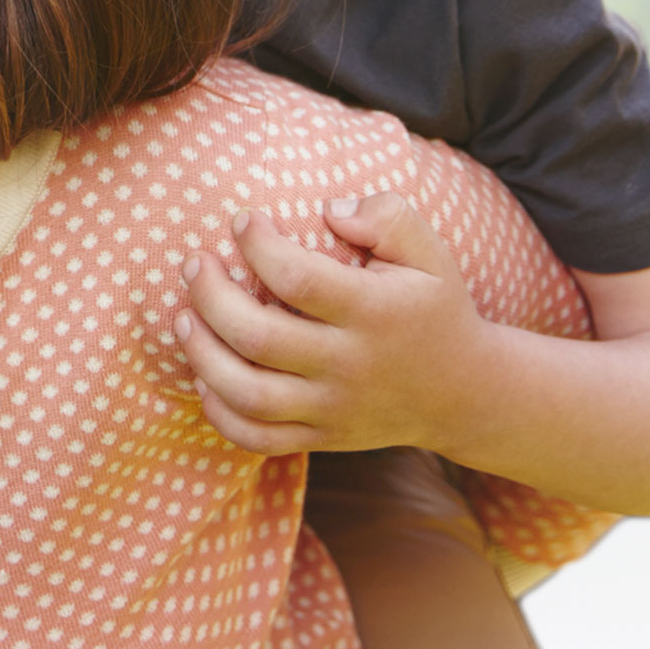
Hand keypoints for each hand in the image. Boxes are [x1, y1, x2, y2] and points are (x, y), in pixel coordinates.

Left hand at [173, 194, 494, 456]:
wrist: (465, 394)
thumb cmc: (435, 309)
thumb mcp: (429, 253)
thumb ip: (387, 216)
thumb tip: (330, 210)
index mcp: (375, 313)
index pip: (298, 279)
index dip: (258, 245)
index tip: (242, 220)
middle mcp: (350, 365)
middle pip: (259, 336)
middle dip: (211, 295)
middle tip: (195, 264)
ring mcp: (334, 409)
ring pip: (248, 393)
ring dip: (202, 354)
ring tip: (183, 317)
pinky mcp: (322, 439)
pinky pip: (257, 438)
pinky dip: (220, 413)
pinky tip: (204, 376)